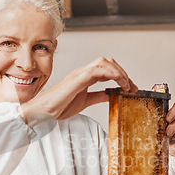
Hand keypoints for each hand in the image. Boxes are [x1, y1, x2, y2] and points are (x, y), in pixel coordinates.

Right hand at [20, 57, 136, 124]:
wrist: (42, 111)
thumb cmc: (57, 107)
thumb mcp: (85, 102)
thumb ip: (98, 96)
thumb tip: (111, 94)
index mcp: (84, 77)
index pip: (106, 69)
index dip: (121, 76)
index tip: (130, 88)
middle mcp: (82, 72)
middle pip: (107, 62)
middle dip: (123, 72)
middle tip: (132, 86)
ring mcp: (80, 74)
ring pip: (104, 62)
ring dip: (119, 72)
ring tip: (127, 85)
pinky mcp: (77, 79)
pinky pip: (98, 70)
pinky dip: (112, 74)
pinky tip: (119, 83)